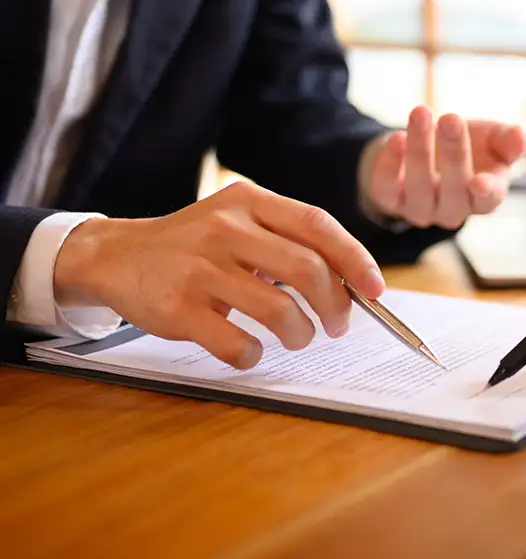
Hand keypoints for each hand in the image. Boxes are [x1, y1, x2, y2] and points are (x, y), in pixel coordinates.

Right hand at [53, 182, 384, 369]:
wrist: (117, 256)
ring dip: (300, 334)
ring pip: (278, 311)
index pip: (317, 225)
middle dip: (335, 305)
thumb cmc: (196, 245)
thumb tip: (353, 282)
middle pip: (307, 270)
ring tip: (298, 337)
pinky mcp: (177, 308)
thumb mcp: (239, 222)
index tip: (375, 289)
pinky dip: (254, 356)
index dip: (355, 259)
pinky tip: (251, 351)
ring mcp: (199, 269)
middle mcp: (224, 229)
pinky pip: (237, 344)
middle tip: (337, 325)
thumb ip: (288, 241)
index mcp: (248, 202)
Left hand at [365, 106, 525, 228]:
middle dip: (453, 154)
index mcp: (484, 197)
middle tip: (451, 118)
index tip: (480, 181)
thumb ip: (510, 140)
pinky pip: (386, 190)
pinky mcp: (390, 201)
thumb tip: (523, 137)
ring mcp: (421, 209)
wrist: (427, 145)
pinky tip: (395, 138)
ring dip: (420, 150)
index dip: (486, 193)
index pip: (488, 201)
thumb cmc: (470, 145)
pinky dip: (389, 165)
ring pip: (419, 187)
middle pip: (454, 190)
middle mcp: (453, 209)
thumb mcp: (493, 138)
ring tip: (421, 113)